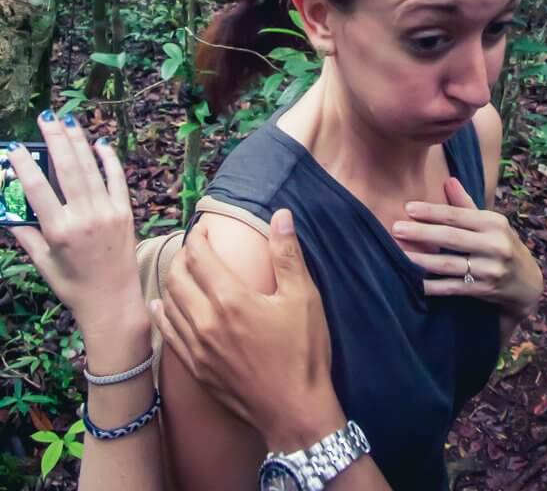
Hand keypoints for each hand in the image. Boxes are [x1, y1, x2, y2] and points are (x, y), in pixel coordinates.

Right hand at [7, 113, 145, 341]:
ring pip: (91, 168)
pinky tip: (99, 143)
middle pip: (67, 169)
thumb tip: (9, 213)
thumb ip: (26, 235)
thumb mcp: (43, 263)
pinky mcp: (125, 211)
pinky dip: (108, 159)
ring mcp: (108, 211)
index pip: (38, 189)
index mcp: (60, 231)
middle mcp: (85, 217)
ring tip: (67, 120)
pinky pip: (116, 178)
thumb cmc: (73, 286)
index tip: (16, 149)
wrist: (113, 301)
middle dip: (55, 140)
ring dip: (78, 141)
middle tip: (45, 118)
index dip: (25, 166)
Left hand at [150, 209, 342, 448]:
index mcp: (231, 299)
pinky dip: (162, 315)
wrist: (295, 413)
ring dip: (172, 282)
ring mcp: (198, 349)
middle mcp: (206, 322)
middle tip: (195, 246)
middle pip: (177, 277)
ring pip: (168, 304)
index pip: (199, 256)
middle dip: (182, 255)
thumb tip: (280, 214)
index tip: (205, 227)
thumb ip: (288, 253)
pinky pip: (168, 335)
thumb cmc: (304, 353)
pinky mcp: (196, 370)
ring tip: (183, 270)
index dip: (198, 236)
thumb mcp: (304, 297)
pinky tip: (162, 306)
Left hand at [393, 177, 542, 318]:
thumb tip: (449, 180)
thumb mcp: (491, 222)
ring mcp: (489, 270)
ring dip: (422, 259)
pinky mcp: (484, 290)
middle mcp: (494, 245)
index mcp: (493, 223)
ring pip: (449, 264)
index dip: (432, 211)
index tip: (408, 208)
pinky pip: (453, 287)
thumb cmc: (503, 244)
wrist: (527, 283)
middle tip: (396, 228)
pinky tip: (415, 281)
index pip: (457, 215)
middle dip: (421, 233)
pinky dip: (433, 285)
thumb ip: (466, 205)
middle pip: (451, 238)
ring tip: (400, 253)